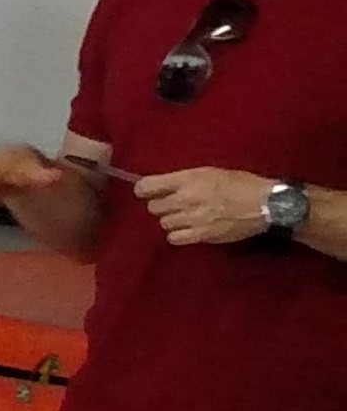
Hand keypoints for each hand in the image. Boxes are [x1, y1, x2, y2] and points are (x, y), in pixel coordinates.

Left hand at [131, 166, 290, 245]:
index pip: (147, 186)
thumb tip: (165, 185)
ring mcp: (192, 219)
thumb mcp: (211, 172)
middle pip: (153, 207)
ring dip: (171, 220)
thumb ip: (185, 179)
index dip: (143, 189)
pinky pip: (174, 238)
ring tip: (185, 217)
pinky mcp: (201, 235)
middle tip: (174, 204)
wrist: (266, 204)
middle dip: (161, 205)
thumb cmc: (242, 183)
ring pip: (164, 223)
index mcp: (187, 179)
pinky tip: (188, 229)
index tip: (146, 191)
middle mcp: (185, 199)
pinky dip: (178, 235)